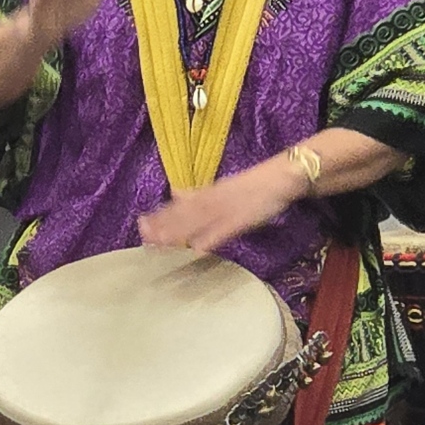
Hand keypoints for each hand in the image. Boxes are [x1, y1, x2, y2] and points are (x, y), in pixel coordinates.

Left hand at [138, 160, 301, 254]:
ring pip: (198, 222)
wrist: (282, 176)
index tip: (141, 224)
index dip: (161, 215)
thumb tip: (176, 193)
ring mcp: (227, 209)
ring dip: (179, 232)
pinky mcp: (243, 219)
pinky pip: (224, 230)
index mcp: (209, 193)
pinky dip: (210, 239)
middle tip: (143, 235)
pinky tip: (196, 248)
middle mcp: (213, 200)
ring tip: (160, 242)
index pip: (179, 205)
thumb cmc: (254, 184)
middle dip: (163, 225)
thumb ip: (198, 193)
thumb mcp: (222, 186)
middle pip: (184, 214)